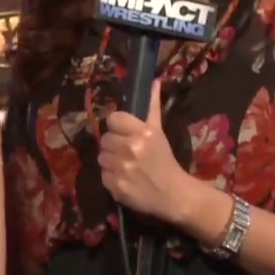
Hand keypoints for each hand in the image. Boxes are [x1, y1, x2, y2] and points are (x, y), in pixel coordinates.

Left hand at [98, 80, 191, 223]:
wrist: (172, 194)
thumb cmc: (165, 160)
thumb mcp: (159, 132)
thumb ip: (153, 106)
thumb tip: (154, 80)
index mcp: (142, 132)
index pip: (112, 119)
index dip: (117, 126)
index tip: (124, 133)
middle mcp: (130, 148)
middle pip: (105, 139)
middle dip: (114, 144)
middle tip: (126, 151)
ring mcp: (121, 168)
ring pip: (101, 157)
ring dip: (111, 160)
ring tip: (124, 165)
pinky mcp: (115, 186)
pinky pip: (102, 175)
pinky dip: (111, 177)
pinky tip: (123, 178)